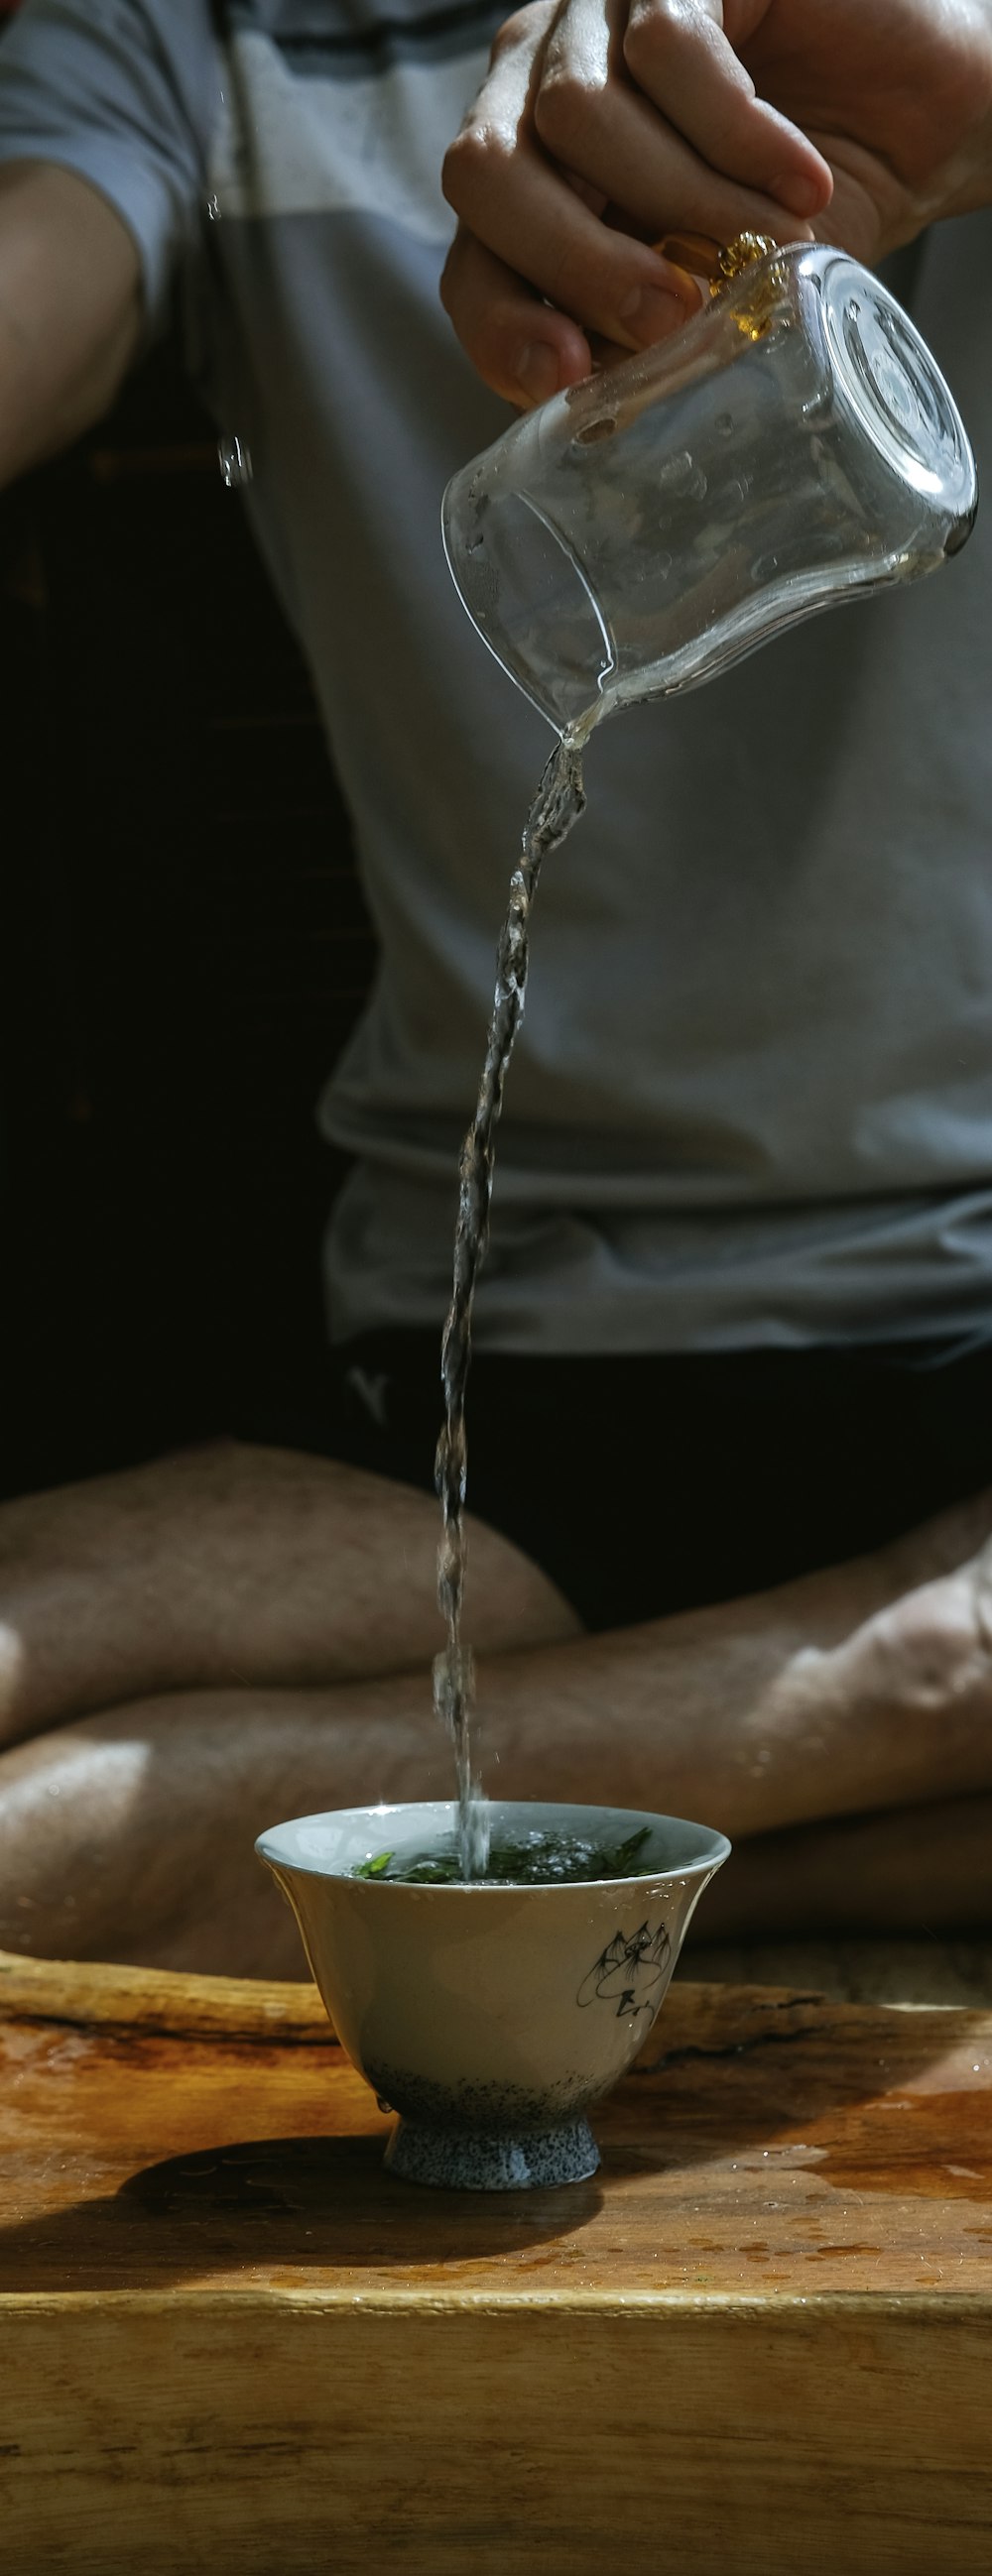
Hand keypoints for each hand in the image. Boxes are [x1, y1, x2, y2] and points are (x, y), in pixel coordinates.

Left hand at [441, 0, 991, 405]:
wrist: (916, 127)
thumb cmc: (802, 220)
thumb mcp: (719, 306)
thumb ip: (648, 345)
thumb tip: (600, 403)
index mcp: (532, 189)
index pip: (468, 260)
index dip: (502, 323)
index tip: (567, 375)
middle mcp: (539, 91)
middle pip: (488, 173)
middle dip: (576, 263)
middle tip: (673, 314)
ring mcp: (599, 17)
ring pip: (577, 114)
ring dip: (682, 202)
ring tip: (773, 243)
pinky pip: (670, 51)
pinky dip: (738, 136)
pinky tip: (801, 181)